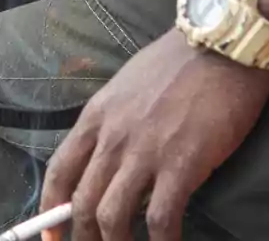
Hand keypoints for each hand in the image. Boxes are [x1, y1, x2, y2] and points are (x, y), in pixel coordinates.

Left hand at [39, 31, 268, 240]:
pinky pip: (161, 218)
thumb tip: (108, 162)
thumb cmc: (176, 65)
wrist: (220, 46)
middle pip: (81, 201)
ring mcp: (145, 152)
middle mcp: (112, 138)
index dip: (49, 209)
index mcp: (95, 117)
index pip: (59, 171)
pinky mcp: (182, 165)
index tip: (49, 234)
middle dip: (81, 236)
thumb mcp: (124, 89)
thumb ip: (111, 126)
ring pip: (111, 215)